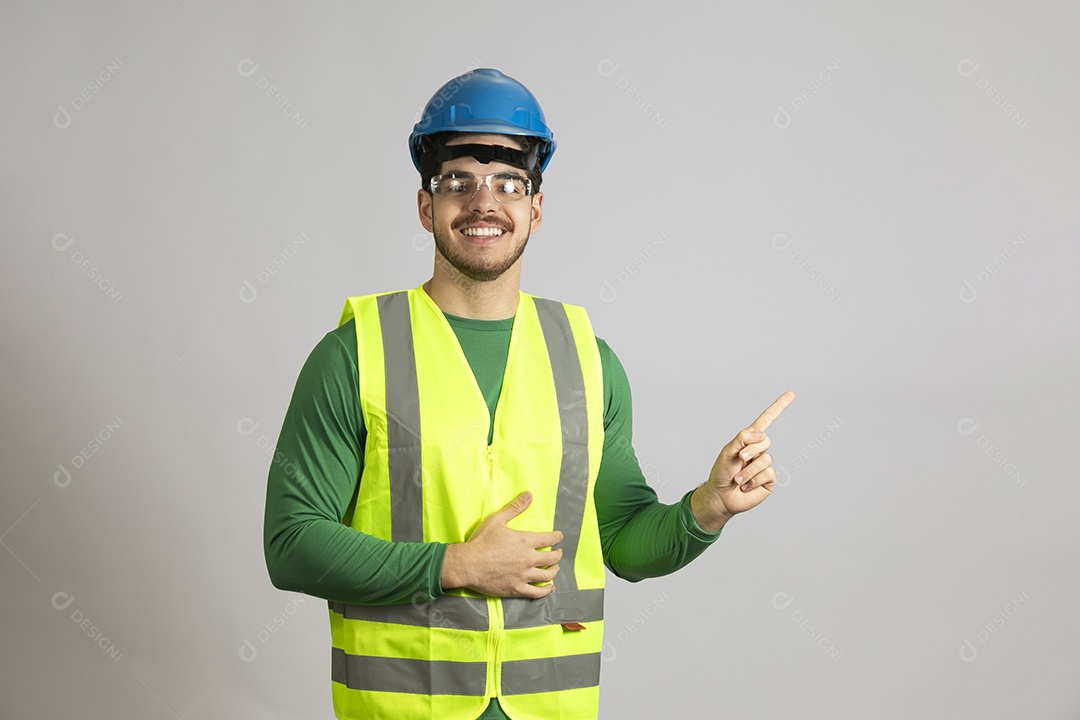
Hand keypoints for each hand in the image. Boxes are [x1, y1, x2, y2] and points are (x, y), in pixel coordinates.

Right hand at [441, 491, 562, 597]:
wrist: (467, 564)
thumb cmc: (481, 541)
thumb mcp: (497, 520)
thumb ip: (515, 507)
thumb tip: (529, 495)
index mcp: (525, 541)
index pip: (550, 539)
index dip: (557, 537)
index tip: (559, 536)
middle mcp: (528, 559)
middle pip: (552, 558)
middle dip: (558, 554)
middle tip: (558, 553)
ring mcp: (523, 575)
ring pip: (548, 575)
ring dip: (554, 570)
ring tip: (554, 568)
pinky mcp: (517, 588)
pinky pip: (537, 592)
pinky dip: (546, 590)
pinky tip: (549, 587)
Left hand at [694, 391, 795, 530]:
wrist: (721, 496)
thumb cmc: (722, 472)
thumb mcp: (727, 452)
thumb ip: (742, 439)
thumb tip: (762, 434)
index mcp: (749, 440)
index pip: (766, 420)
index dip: (778, 407)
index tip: (791, 394)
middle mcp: (759, 451)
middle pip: (765, 441)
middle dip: (750, 450)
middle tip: (739, 459)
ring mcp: (765, 465)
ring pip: (765, 460)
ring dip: (748, 470)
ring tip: (738, 479)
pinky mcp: (769, 480)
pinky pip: (768, 474)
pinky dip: (754, 480)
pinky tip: (745, 486)